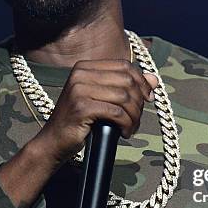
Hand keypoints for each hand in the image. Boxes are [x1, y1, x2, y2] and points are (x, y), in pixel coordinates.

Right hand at [34, 59, 158, 165]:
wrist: (53, 141)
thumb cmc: (79, 121)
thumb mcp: (102, 99)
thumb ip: (126, 87)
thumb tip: (154, 79)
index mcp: (85, 67)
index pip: (124, 66)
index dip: (141, 81)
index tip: (147, 98)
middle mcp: (80, 74)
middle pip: (126, 81)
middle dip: (138, 101)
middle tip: (136, 118)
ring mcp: (79, 90)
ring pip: (124, 97)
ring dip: (134, 116)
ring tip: (130, 127)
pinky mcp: (82, 108)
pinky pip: (116, 112)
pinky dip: (126, 124)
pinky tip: (124, 132)